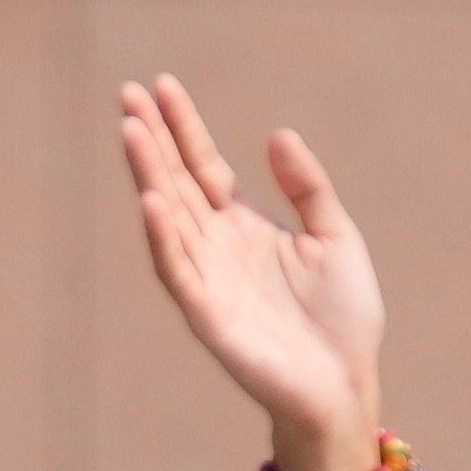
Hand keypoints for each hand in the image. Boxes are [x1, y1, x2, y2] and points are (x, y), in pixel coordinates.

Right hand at [113, 81, 388, 470]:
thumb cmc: (343, 316)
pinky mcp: (206, 315)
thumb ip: (306, 187)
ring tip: (129, 131)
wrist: (343, 384)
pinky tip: (151, 200)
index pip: (203, 166)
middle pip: (176, 181)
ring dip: (147, 175)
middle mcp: (217, 247)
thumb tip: (277, 135)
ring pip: (168, 217)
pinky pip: (178, 270)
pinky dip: (162, 235)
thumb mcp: (334, 234)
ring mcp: (207, 279)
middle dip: (151, 140)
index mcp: (245, 225)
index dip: (182, 127)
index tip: (161, 85)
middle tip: (127, 93)